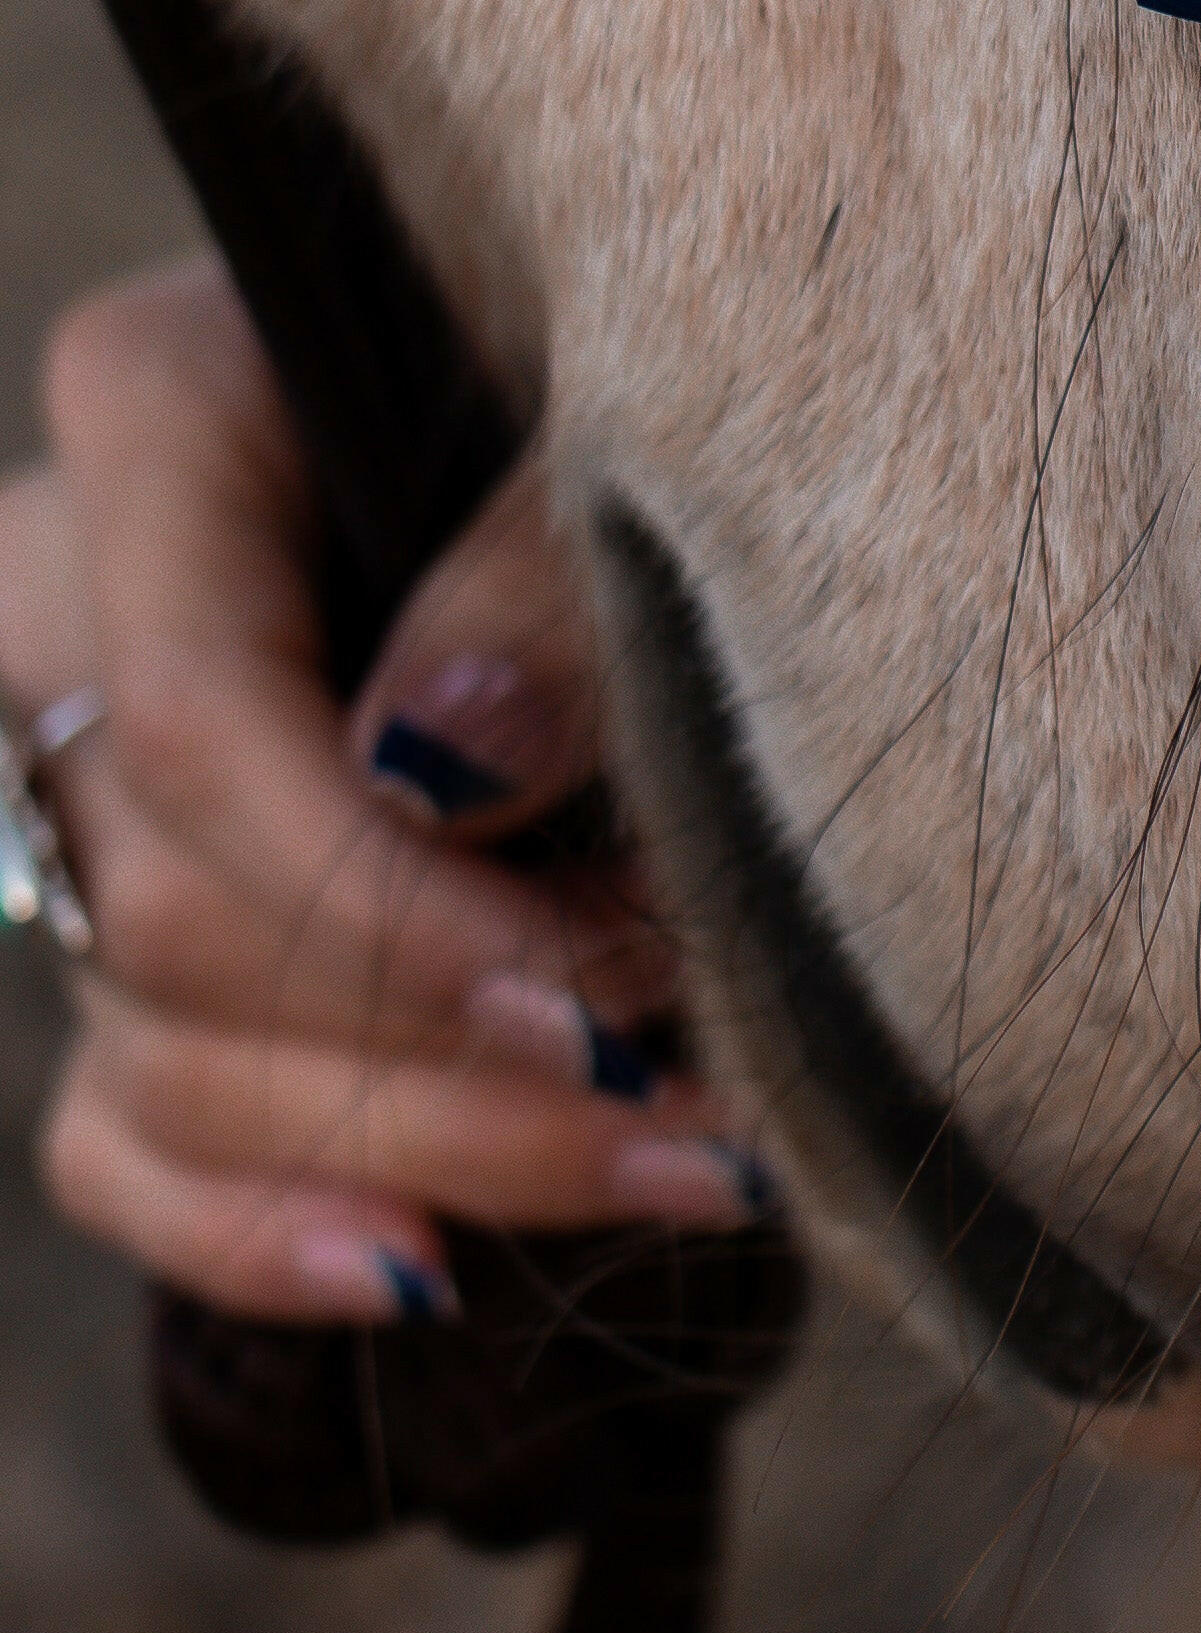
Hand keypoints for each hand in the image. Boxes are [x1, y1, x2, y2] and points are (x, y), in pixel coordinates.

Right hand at [0, 266, 761, 1321]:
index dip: (389, 898)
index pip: (192, 719)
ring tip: (693, 1163)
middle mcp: (67, 597)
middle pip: (181, 908)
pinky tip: (427, 1269)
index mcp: (164, 416)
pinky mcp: (118, 932)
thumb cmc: (658, 363)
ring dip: (432, 1144)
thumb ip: (543, 560)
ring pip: (162, 1047)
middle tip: (699, 1087)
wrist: (667, 384)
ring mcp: (76, 778)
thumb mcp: (620, 399)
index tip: (611, 987)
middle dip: (447, 1038)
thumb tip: (441, 765)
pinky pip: (117, 1138)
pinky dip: (266, 1225)